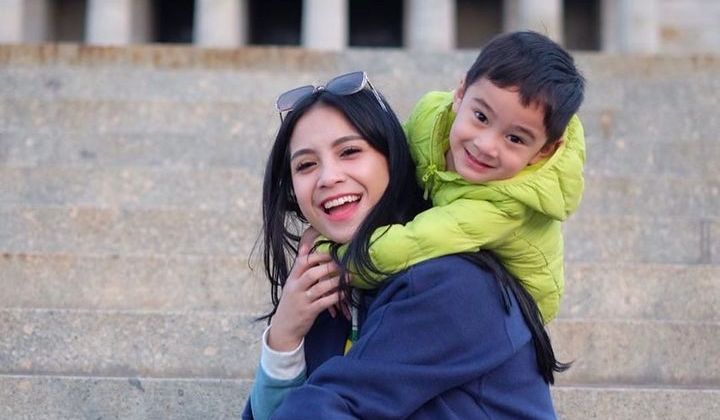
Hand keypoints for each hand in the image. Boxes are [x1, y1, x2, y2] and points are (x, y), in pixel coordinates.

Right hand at [267, 228, 342, 351]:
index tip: (330, 252)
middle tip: (342, 263)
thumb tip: (305, 247)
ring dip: (336, 281)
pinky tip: (344, 292)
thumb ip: (299, 269)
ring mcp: (302, 301)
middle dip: (328, 267)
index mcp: (291, 280)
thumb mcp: (291, 285)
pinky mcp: (309, 312)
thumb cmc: (291, 304)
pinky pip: (324, 302)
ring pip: (320, 288)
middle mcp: (295, 289)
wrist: (283, 328)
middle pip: (311, 274)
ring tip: (348, 276)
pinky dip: (336, 297)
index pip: (301, 262)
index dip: (317, 256)